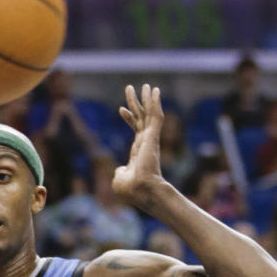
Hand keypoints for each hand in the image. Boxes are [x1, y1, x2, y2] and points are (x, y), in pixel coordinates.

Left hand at [114, 84, 165, 206]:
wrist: (141, 190)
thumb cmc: (131, 189)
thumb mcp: (120, 179)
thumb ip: (121, 171)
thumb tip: (121, 170)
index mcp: (139, 151)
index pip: (135, 130)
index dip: (129, 118)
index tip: (121, 109)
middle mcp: (146, 142)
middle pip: (142, 118)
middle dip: (137, 103)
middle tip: (132, 88)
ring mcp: (150, 139)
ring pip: (149, 113)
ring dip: (147, 99)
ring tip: (145, 85)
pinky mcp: (153, 136)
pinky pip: (155, 116)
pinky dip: (155, 103)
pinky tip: (155, 90)